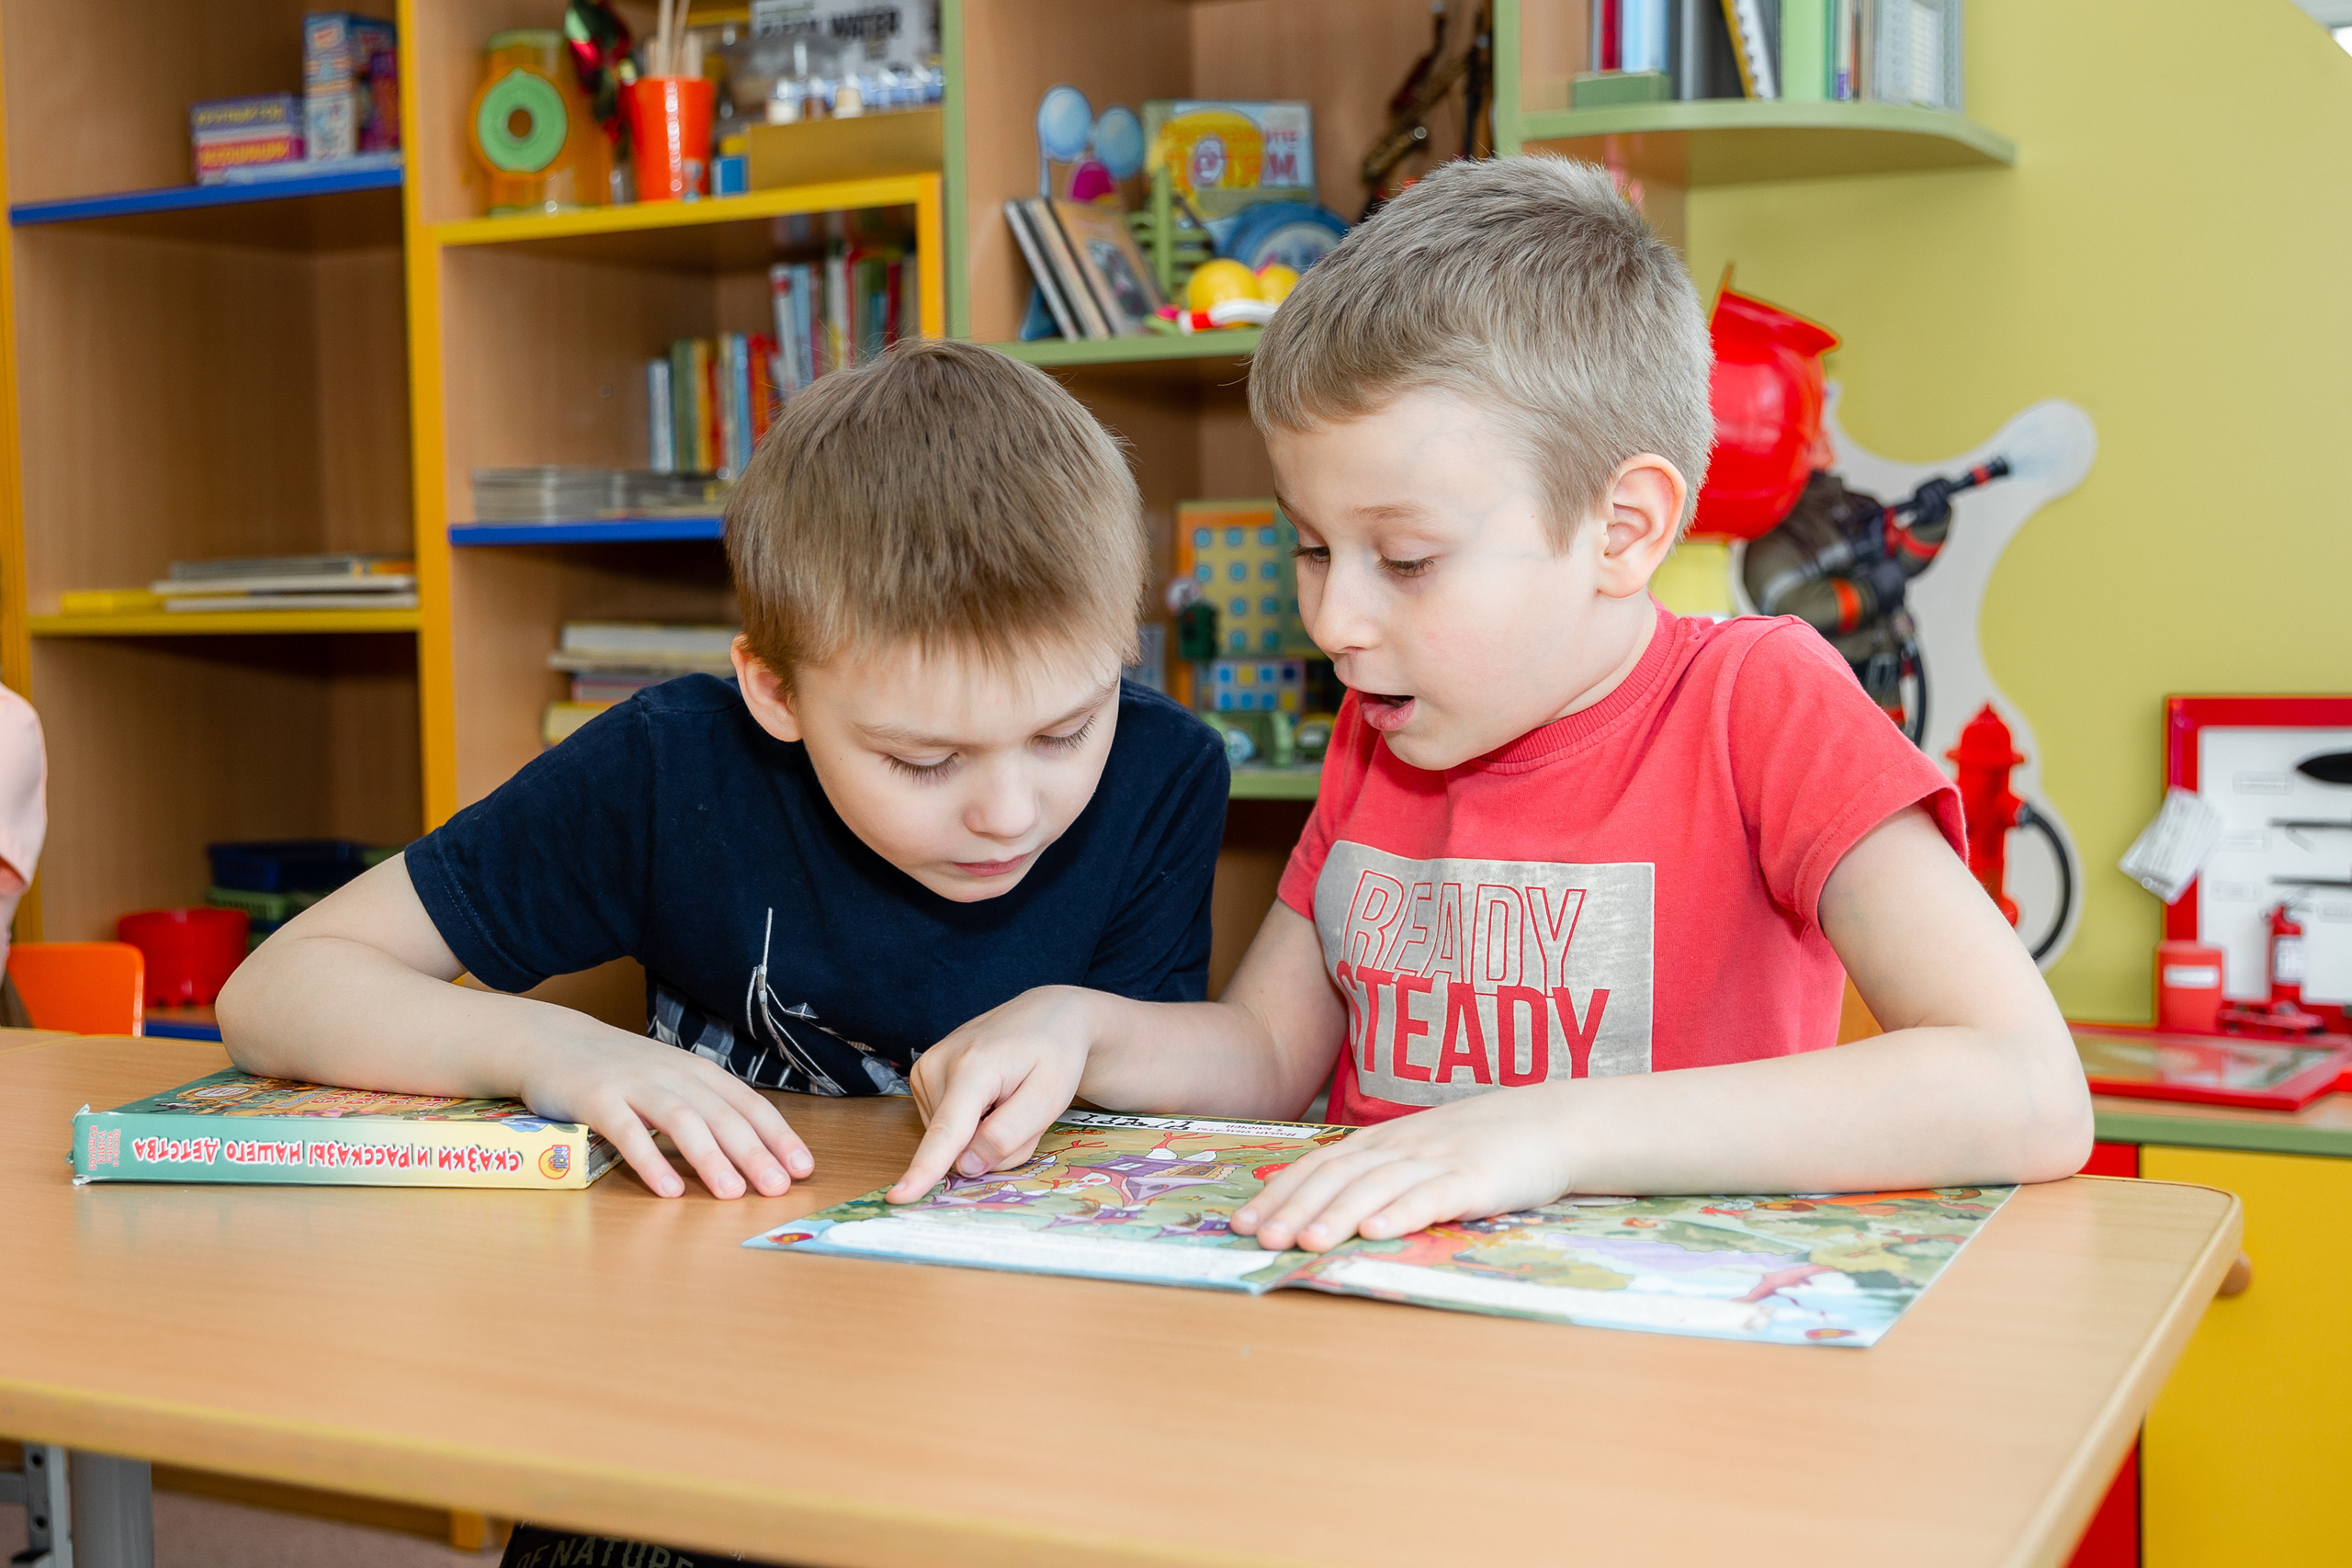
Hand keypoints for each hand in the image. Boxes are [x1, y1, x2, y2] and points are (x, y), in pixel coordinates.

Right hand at [517, 1025, 812, 1198]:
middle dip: (755, 1152)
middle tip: (778, 1187)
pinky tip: (668, 1189)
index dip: (778, 1135)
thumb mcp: (668, 1080)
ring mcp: (634, 1084)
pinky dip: (650, 1160)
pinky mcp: (596, 1098)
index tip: (803, 1167)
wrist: (551, 1041)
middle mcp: (673, 1074)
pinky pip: (626, 1132)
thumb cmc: (618, 1069)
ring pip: (682, 1120)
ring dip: (710, 1158)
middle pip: (722, 1114)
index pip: (748, 1103)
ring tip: (732, 1194)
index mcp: (696, 1071)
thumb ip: (702, 1107)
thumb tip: (750, 1150)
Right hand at [889, 986, 1099, 1201]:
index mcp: (972, 1068)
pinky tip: (990, 1095)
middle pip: (957, 1144)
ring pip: (951, 1139)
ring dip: (984, 1132)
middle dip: (993, 1144)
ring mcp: (926, 1070)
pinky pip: (947, 1125)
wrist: (1046, 1016)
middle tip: (1022, 1108)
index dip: (923, 1170)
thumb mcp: (1049, 1098)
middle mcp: (938, 1066)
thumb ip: (1007, 1136)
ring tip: (1007, 1096)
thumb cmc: (1054, 1054)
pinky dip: (973, 1122)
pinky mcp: (924, 1077)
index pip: (946, 1131)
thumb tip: (963, 1167)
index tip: (897, 1197)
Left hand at [1233, 1086, 1579, 1251]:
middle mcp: (1401, 1147)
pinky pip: (1433, 1196)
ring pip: (1377, 1187)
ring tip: (1306, 1243)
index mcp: (1384, 1141)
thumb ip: (1378, 1172)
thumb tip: (1325, 1204)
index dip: (1279, 1193)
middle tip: (1259, 1238)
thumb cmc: (1481, 1143)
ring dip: (1337, 1215)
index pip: (1319, 1165)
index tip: (1243, 1221)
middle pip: (1337, 1177)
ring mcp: (1438, 1161)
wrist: (1551, 1122)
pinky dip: (1402, 1214)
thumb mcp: (1420, 1150)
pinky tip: (1377, 1232)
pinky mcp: (1475, 1179)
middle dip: (1293, 1208)